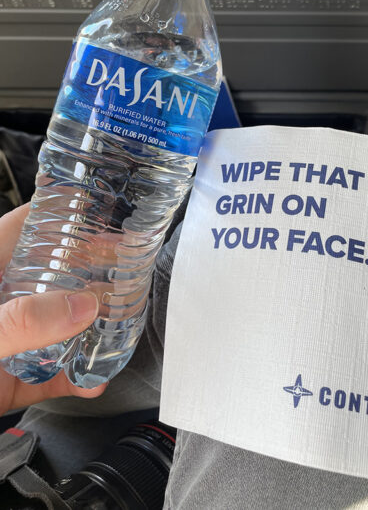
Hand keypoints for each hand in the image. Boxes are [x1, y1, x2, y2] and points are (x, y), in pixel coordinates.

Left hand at [0, 204, 106, 413]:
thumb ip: (20, 322)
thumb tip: (81, 306)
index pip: (28, 225)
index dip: (68, 211)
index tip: (109, 207)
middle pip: (53, 274)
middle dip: (94, 273)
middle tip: (132, 271)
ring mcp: (1, 342)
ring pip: (59, 326)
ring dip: (93, 331)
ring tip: (122, 328)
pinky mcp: (5, 382)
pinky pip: (51, 375)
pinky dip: (77, 378)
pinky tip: (94, 379)